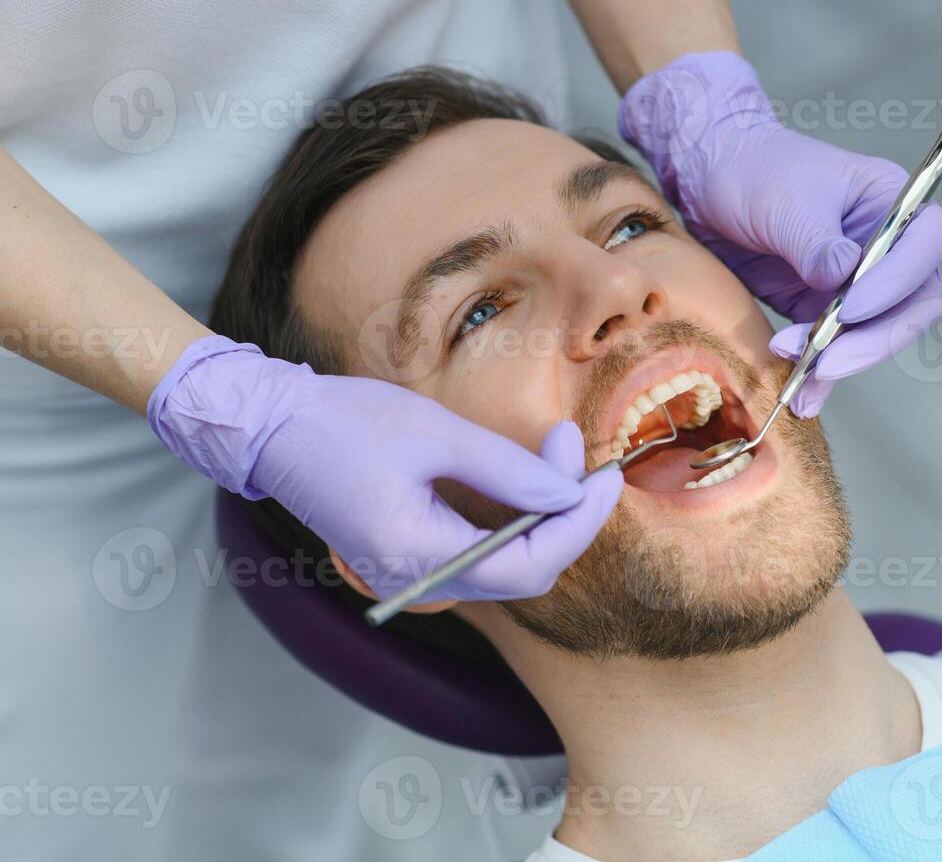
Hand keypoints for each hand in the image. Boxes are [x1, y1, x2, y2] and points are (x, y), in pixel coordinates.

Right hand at [148, 336, 621, 600]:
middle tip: (583, 458)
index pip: (528, 564)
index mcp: (417, 554)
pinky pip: (480, 559)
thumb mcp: (435, 433)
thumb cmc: (343, 422)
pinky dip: (514, 526)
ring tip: (563, 460)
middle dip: (567, 518)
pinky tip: (530, 484)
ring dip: (544, 521)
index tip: (607, 477)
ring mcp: (409, 577)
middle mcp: (414, 582)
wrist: (270, 428)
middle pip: (524, 575)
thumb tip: (568, 491)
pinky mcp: (408, 560)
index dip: (578, 523)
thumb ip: (507, 469)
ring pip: (506, 570)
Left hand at [619, 51, 941, 415]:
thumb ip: (816, 241)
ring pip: (875, 335)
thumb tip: (843, 279)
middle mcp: (885, 246)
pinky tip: (802, 399)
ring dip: (841, 362)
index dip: (899, 281)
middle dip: (873, 339)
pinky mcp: (822, 309)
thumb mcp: (786, 198)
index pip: (927, 244)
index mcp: (891, 201)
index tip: (850, 305)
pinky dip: (821, 377)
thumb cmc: (755, 168)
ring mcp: (856, 282)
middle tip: (827, 360)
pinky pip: (835, 350)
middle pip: (911, 304)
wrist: (708, 179)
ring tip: (799, 378)